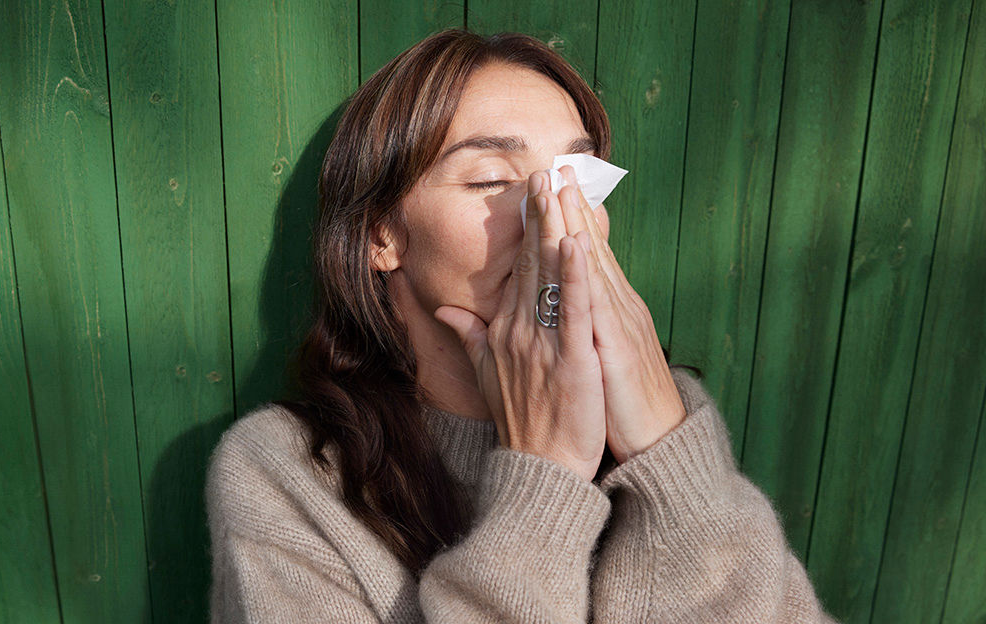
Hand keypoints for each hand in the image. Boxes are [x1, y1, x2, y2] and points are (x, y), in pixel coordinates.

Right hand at [434, 170, 606, 481]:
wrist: (539, 469)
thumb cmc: (519, 423)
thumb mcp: (485, 374)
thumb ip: (467, 335)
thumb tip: (444, 307)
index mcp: (505, 330)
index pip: (517, 269)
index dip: (527, 229)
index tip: (532, 193)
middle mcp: (520, 330)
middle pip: (531, 261)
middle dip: (538, 214)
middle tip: (543, 170)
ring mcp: (544, 342)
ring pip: (551, 276)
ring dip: (555, 229)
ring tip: (558, 189)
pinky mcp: (571, 358)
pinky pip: (573, 310)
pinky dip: (576, 276)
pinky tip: (578, 243)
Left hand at [550, 164, 686, 463]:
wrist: (654, 443)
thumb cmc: (615, 404)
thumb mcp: (585, 359)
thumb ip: (563, 329)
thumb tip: (549, 309)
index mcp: (604, 309)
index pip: (579, 257)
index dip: (563, 221)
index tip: (547, 187)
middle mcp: (615, 306)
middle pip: (587, 248)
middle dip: (568, 207)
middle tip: (553, 165)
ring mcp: (617, 322)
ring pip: (592, 264)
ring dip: (576, 223)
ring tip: (562, 185)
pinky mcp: (615, 346)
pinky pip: (597, 304)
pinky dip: (585, 272)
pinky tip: (576, 242)